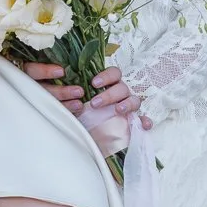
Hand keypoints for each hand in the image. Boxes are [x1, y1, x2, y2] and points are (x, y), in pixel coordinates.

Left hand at [23, 62, 146, 125]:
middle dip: (109, 94)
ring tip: (117, 110)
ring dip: (127, 104)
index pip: (114, 73)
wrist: (93, 133)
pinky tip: (144, 125)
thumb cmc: (86, 113)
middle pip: (122, 87)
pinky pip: (144, 119)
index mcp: (110, 84)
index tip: (94, 84)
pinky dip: (145, 121)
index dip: (106, 76)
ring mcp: (130, 106)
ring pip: (134, 100)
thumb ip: (74, 100)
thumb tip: (61, 97)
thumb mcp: (78, 104)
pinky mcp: (135, 122)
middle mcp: (122, 93)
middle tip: (95, 103)